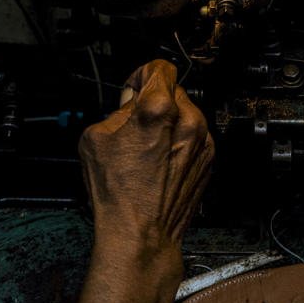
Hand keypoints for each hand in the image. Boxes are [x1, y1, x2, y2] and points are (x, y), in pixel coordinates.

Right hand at [79, 60, 214, 261]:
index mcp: (159, 110)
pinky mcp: (208, 159)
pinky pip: (193, 137)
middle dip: (153, 102)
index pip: (160, 68)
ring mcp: (202, 142)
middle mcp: (188, 121)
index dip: (141, 75)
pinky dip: (178, 142)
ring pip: (184, 115)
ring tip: (146, 150)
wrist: (142, 234)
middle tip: (134, 125)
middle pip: (172, 91)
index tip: (135, 88)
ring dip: (168, 123)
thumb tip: (130, 103)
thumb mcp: (95, 138)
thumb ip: (116, 110)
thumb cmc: (119, 194)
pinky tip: (158, 163)